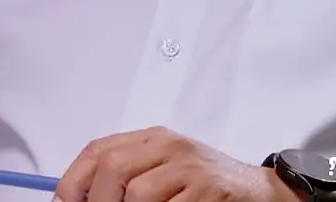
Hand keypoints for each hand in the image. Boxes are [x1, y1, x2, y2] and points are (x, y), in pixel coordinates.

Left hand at [56, 127, 298, 201]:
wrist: (261, 192)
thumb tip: (79, 198)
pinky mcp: (209, 192)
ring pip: (137, 194)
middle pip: (113, 169)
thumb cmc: (207, 186)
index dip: (73, 180)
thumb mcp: (165, 170)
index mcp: (153, 139)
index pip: (99, 150)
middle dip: (96, 201)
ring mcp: (191, 169)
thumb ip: (129, 175)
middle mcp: (169, 148)